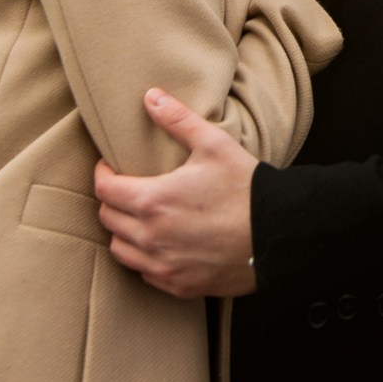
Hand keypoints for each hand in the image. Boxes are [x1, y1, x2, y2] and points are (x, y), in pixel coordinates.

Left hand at [92, 87, 259, 298]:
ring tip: (140, 216)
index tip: (110, 166)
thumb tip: (150, 96)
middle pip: (108, 219)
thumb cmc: (247, 188)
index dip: (102, 173)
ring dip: (123, 231)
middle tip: (127, 188)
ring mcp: (164, 266)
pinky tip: (161, 243)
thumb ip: (178, 119)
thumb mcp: (214, 144)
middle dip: (112, 200)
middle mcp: (151, 238)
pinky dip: (145, 258)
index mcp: (154, 201)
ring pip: (120, 250)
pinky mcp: (179, 285)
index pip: (104, 189)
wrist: (280, 235)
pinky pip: (144, 273)